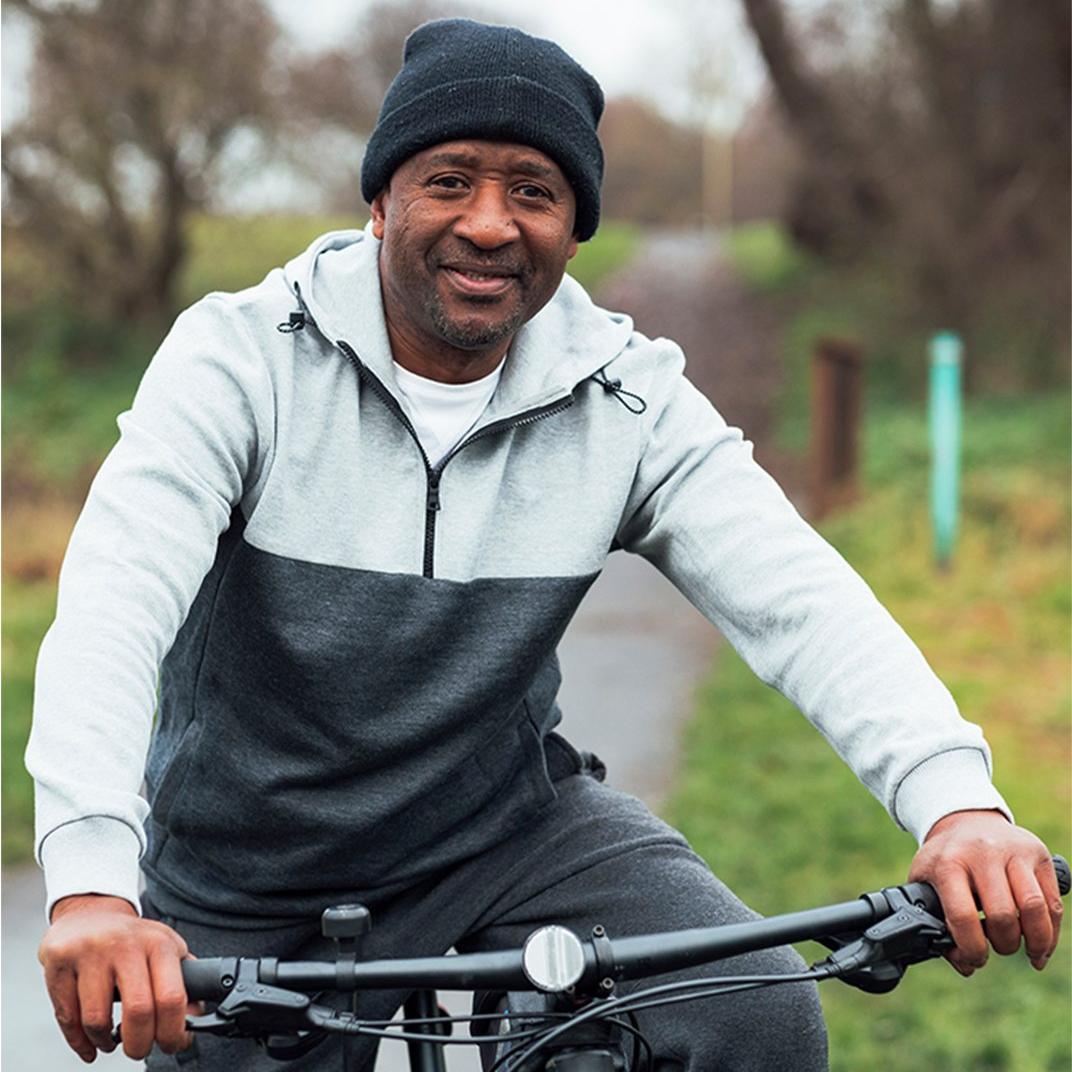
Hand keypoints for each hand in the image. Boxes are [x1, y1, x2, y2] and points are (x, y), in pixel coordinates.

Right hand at [38, 893, 194, 1062]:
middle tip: (139, 1050)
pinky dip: (79, 1041)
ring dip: (105, 1042)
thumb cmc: (132, 939)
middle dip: (140, 1044)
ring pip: (96, 1019)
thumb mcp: (165, 949)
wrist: (90, 912)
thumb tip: (196, 1017)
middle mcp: (125, 945)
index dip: (173, 1031)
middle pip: (137, 1011)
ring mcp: (90, 953)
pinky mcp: (59, 963)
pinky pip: (66, 1017)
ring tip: (111, 1041)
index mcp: (158, 943)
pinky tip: (89, 1043)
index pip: (172, 996)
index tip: (171, 1044)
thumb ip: (184, 981)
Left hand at [908, 809, 1061, 975]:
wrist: (966, 820)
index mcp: (948, 862)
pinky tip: (1042, 946)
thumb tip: (964, 964)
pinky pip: (1053, 903)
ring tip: (1027, 952)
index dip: (971, 948)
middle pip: (1003, 915)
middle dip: (1003, 944)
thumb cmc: (945, 859)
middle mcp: (982, 852)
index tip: (974, 959)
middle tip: (997, 946)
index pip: (962, 915)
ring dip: (1035, 941)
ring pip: (1035, 908)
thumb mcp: (925, 881)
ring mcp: (1013, 850)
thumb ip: (935, 922)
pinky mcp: (1038, 854)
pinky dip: (1051, 933)